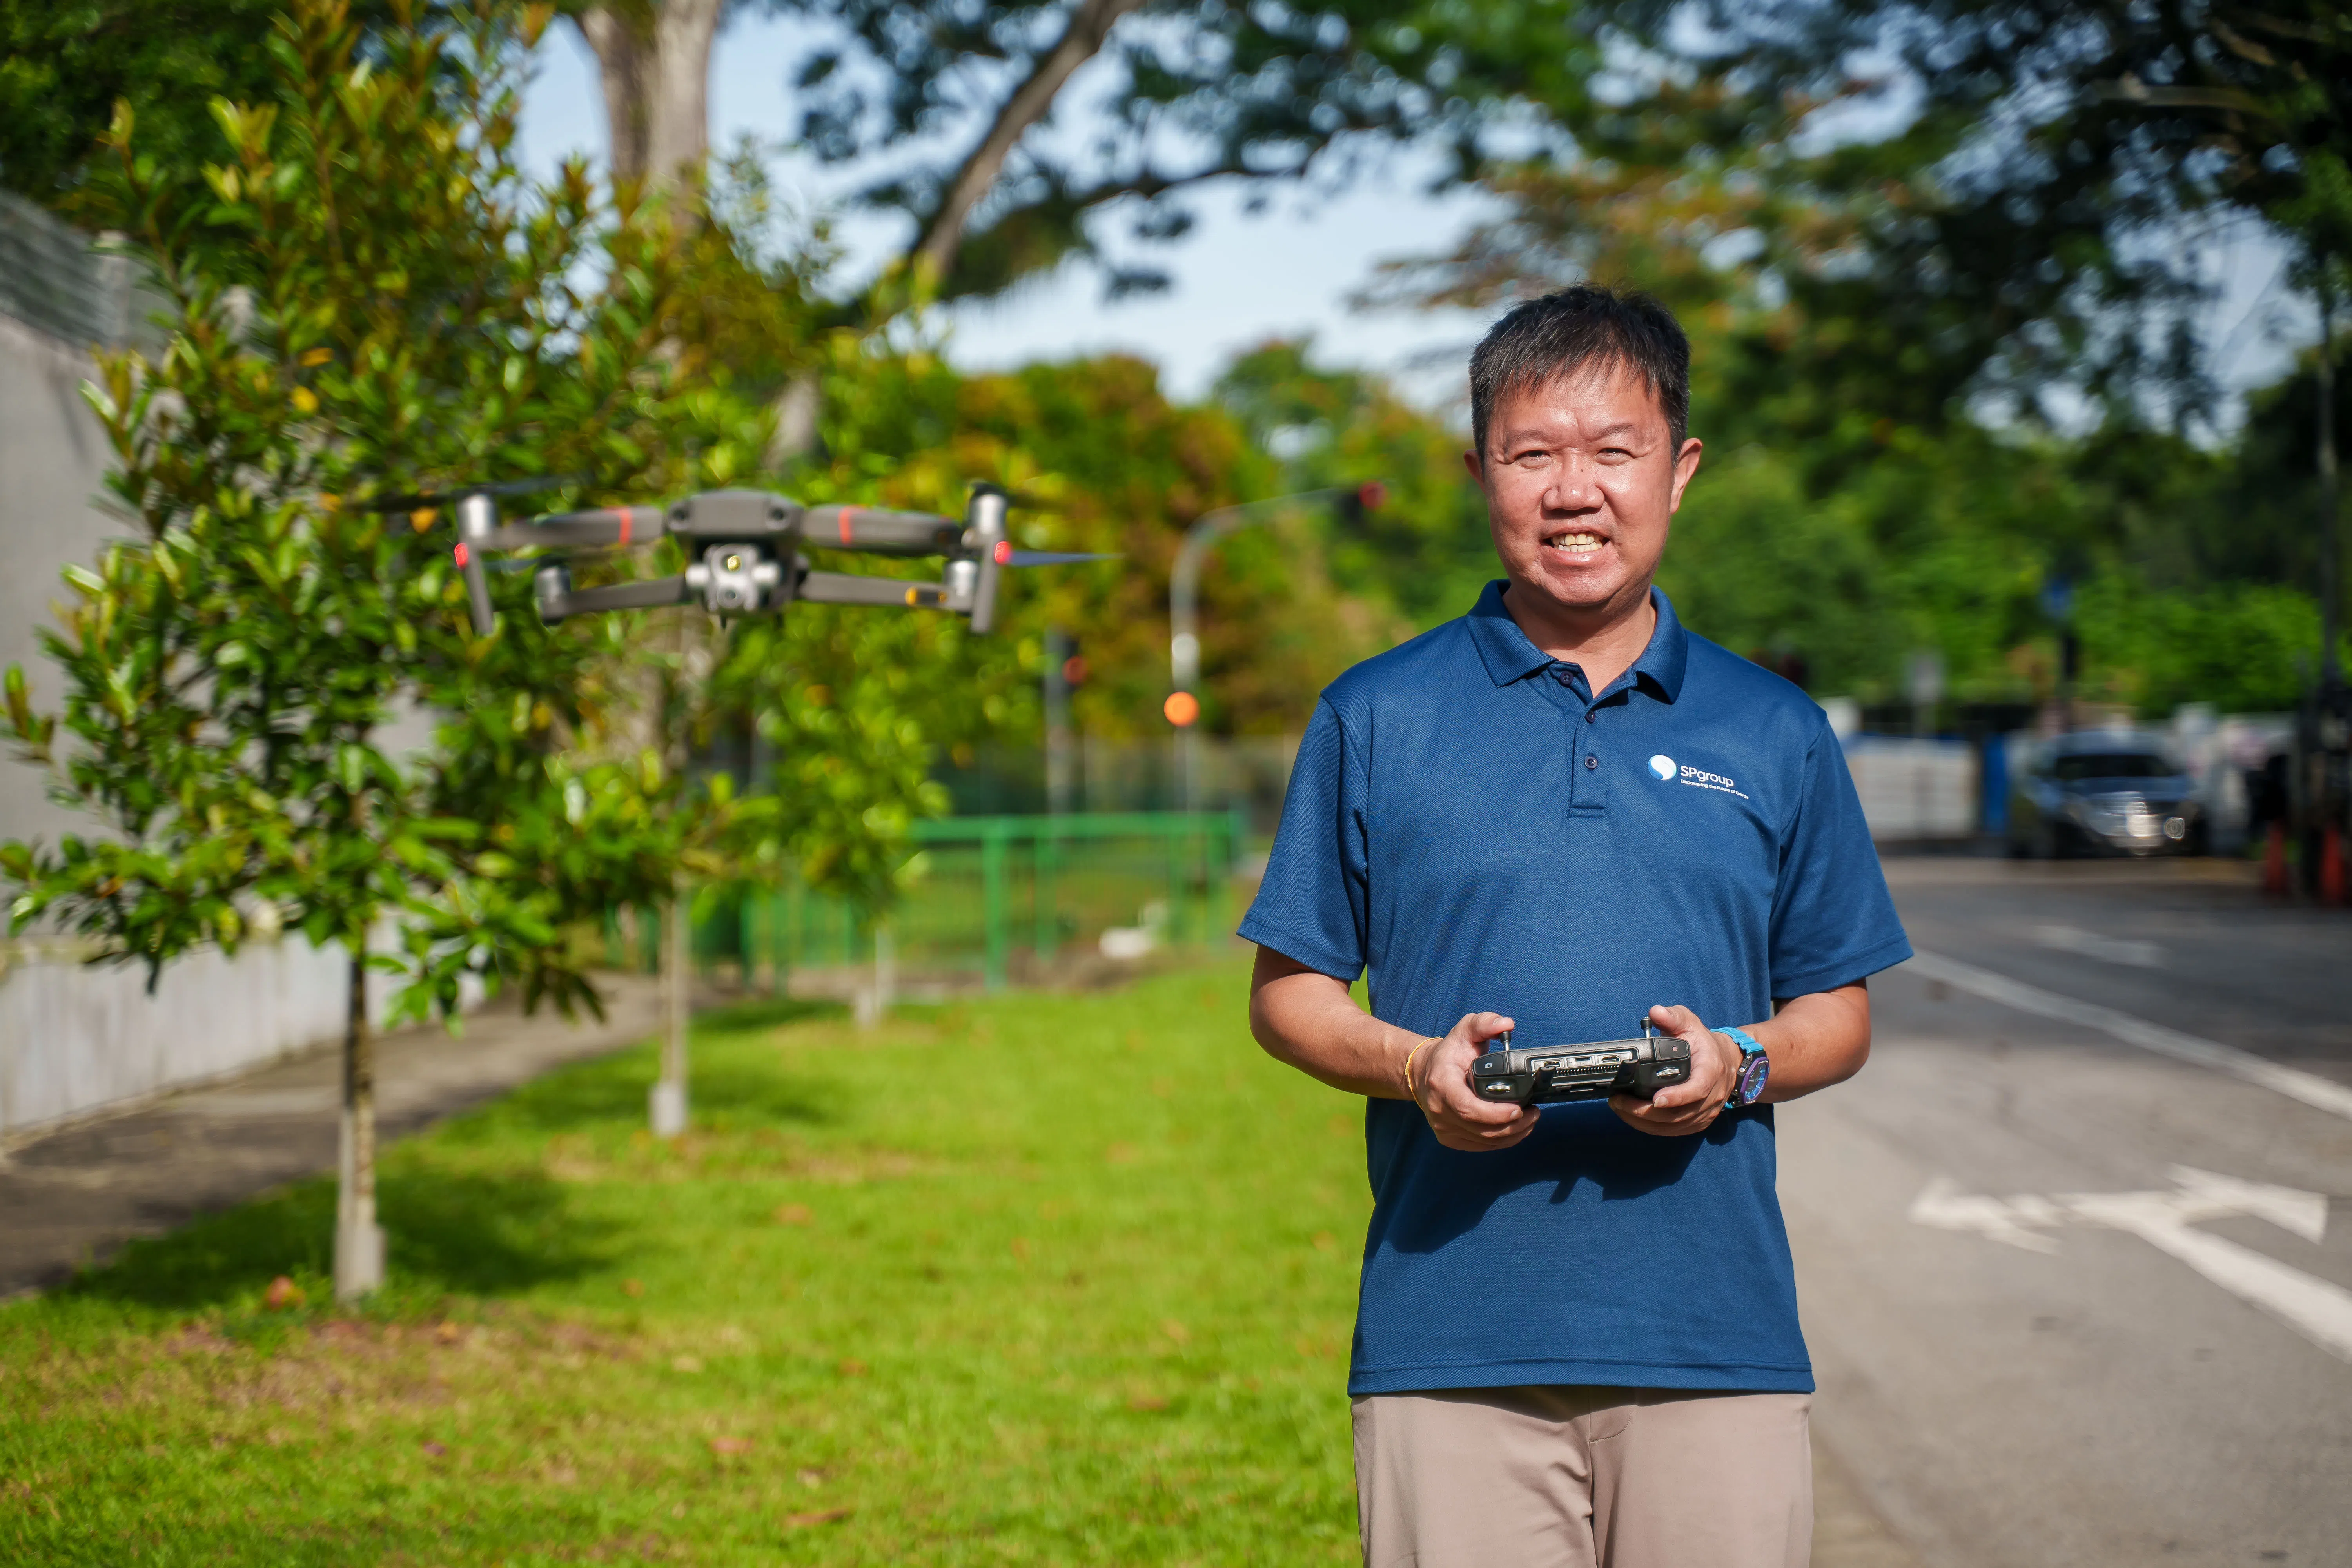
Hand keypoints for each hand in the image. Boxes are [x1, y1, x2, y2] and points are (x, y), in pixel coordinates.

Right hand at [1407, 1011, 1540, 1151]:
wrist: (1423, 1072)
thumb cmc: (1448, 1054)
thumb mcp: (1465, 1030)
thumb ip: (1485, 1023)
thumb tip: (1506, 1024)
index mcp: (1441, 1085)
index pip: (1468, 1108)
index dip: (1496, 1114)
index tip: (1519, 1109)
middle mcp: (1440, 1110)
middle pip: (1482, 1130)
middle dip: (1514, 1126)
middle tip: (1534, 1113)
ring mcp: (1444, 1128)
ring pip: (1485, 1141)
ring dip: (1513, 1134)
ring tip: (1530, 1120)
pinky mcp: (1450, 1138)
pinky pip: (1481, 1146)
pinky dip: (1502, 1140)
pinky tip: (1515, 1129)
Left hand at [1609, 1004, 1736, 1136]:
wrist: (1724, 1062)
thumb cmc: (1703, 1044)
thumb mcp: (1690, 1023)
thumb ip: (1674, 1017)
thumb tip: (1656, 1012)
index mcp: (1711, 1071)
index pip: (1697, 1088)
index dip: (1677, 1096)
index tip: (1656, 1099)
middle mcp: (1711, 1096)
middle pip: (1679, 1113)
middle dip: (1645, 1111)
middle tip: (1619, 1101)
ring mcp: (1705, 1112)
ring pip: (1674, 1126)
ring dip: (1643, 1122)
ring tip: (1619, 1107)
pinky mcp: (1698, 1122)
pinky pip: (1674, 1131)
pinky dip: (1651, 1128)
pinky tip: (1632, 1118)